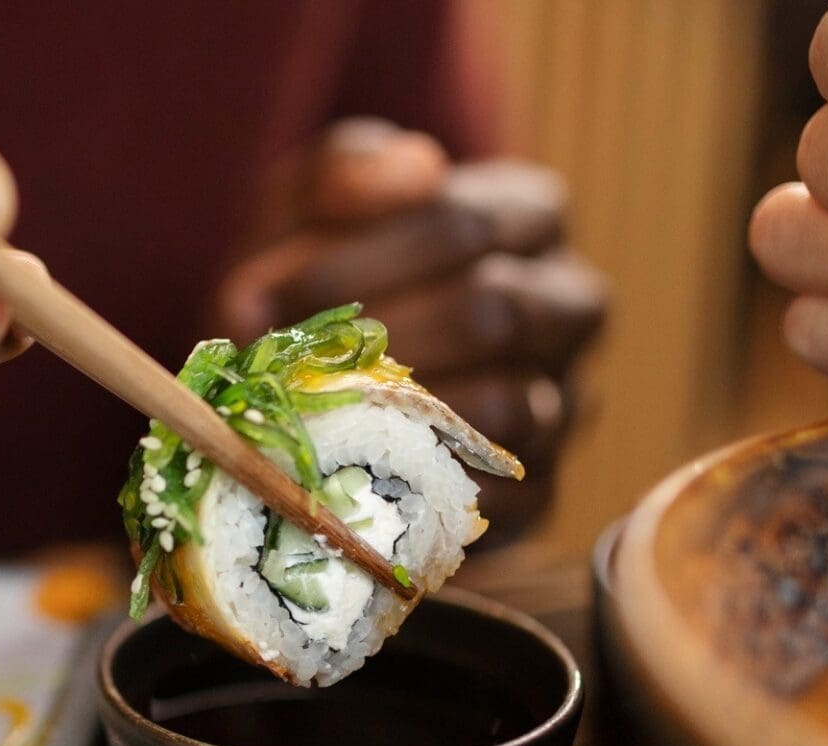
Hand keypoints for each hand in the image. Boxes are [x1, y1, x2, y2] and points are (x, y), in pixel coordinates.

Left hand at [215, 118, 606, 534]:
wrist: (309, 385)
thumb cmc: (316, 278)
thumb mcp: (309, 208)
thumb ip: (344, 170)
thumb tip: (414, 167)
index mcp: (526, 217)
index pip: (466, 223)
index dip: (359, 259)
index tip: (260, 292)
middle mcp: (567, 306)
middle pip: (494, 312)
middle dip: (373, 338)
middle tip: (284, 361)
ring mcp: (564, 398)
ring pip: (510, 407)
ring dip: (394, 417)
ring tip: (310, 416)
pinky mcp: (543, 487)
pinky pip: (505, 497)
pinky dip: (421, 488)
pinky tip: (347, 476)